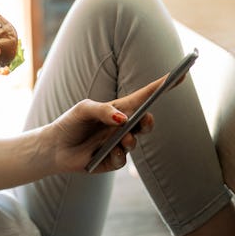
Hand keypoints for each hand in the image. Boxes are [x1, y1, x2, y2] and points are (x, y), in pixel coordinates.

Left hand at [45, 76, 167, 173]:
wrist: (54, 148)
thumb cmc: (70, 123)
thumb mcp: (83, 110)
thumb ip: (102, 111)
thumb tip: (124, 119)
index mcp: (118, 109)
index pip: (144, 97)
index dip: (162, 86)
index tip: (180, 74)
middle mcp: (122, 126)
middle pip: (145, 122)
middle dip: (148, 121)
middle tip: (144, 119)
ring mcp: (119, 144)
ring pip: (134, 142)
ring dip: (129, 140)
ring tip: (122, 139)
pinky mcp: (113, 161)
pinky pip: (122, 159)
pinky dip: (117, 155)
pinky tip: (109, 153)